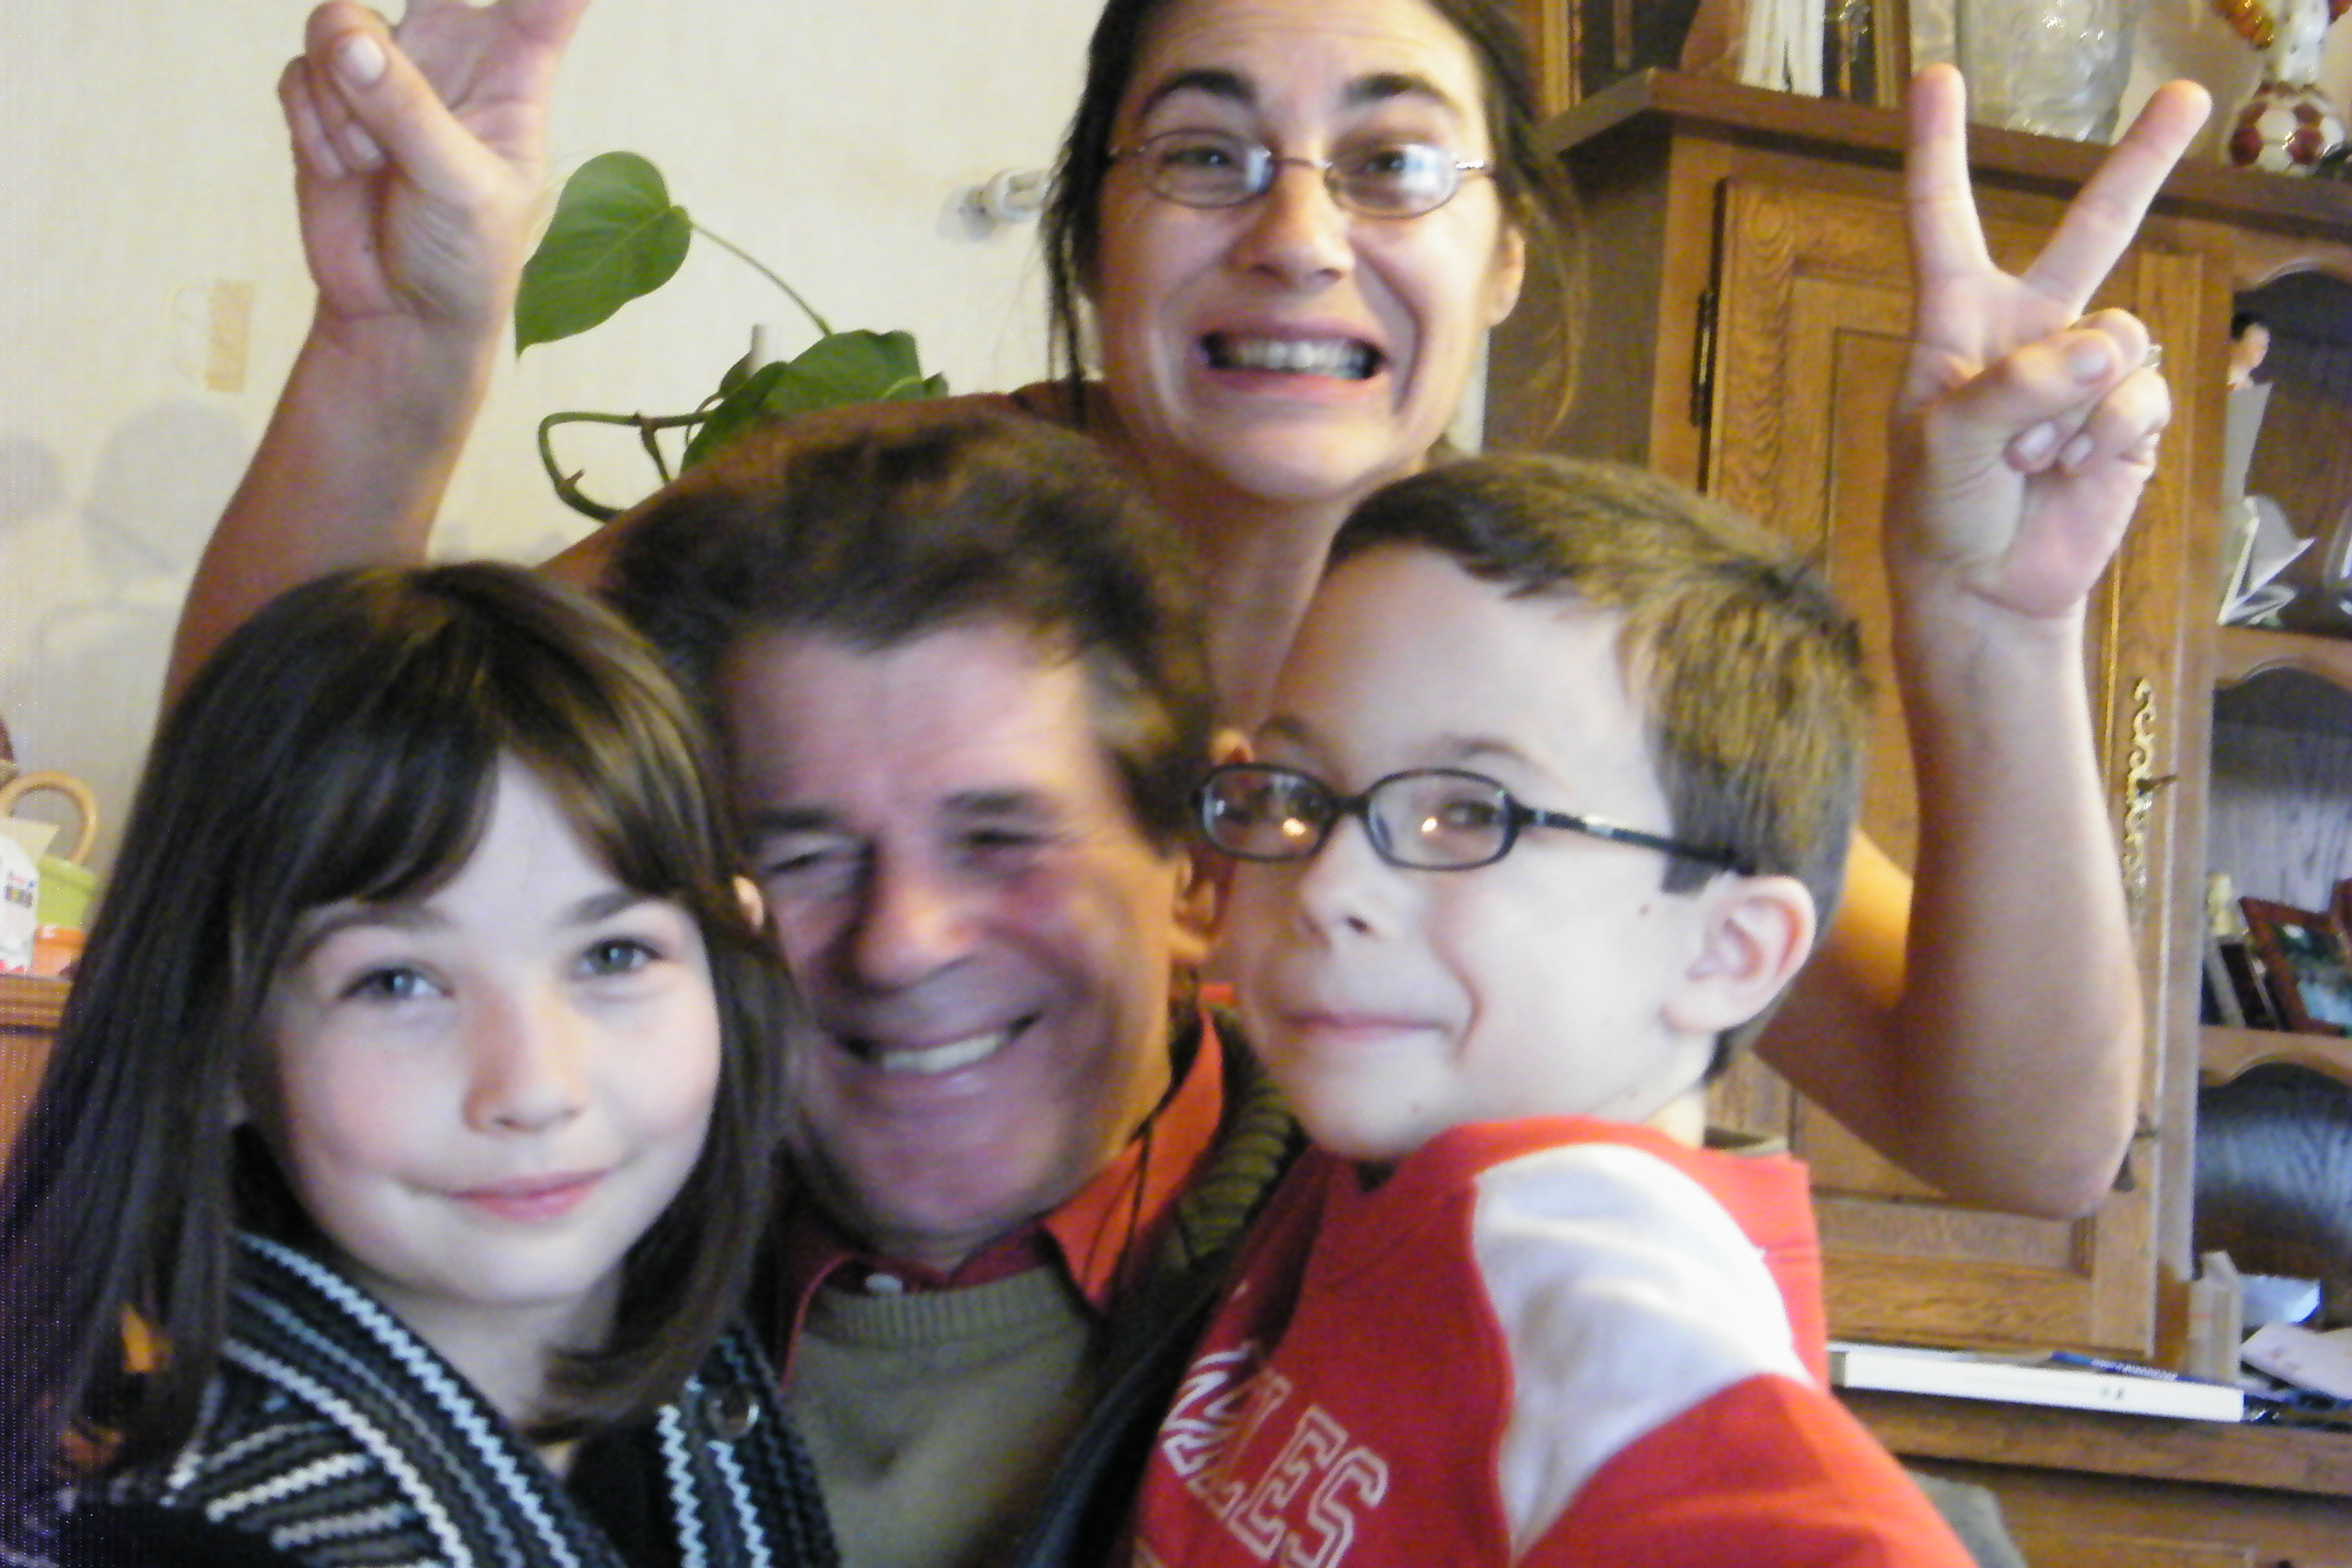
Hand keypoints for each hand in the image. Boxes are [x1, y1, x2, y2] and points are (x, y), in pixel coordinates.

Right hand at [278, 0, 589, 338]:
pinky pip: (300, 74)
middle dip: (388, 5)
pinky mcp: (328, 97)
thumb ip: (408, 110)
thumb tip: (349, 39)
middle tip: (375, 35)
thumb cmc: (464, 256)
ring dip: (346, 103)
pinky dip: (315, 127)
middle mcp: (449, 53)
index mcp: (515, 69)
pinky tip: (347, 172)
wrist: (399, 314)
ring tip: (377, 166)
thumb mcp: (460, 188)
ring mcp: (384, 70)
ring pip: (340, 28)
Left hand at [1888, 65, 2209, 620]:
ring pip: (2122, 338)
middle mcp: (2027, 331)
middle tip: (2187, 94)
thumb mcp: (1946, 444)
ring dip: (2079, 405)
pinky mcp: (2128, 415)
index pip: (1945, 219)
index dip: (1938, 150)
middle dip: (2140, 163)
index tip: (1935, 78)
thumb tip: (2099, 349)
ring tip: (2034, 457)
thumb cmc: (1939, 511)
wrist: (1985, 588)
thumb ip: (2013, 386)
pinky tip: (2074, 468)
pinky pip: (2144, 394)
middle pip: (2092, 230)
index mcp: (1958, 321)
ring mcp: (2084, 372)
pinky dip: (2111, 434)